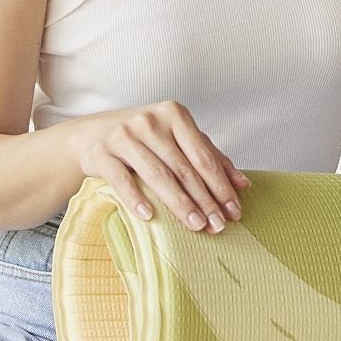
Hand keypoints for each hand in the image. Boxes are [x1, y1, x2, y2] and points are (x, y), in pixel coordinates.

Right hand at [70, 100, 249, 233]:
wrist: (96, 134)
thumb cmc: (148, 141)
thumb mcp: (180, 142)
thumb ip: (212, 159)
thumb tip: (243, 185)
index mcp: (174, 114)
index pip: (203, 156)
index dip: (220, 186)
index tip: (234, 211)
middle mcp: (149, 121)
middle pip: (183, 168)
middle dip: (204, 200)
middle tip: (218, 225)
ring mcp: (123, 135)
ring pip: (157, 175)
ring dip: (179, 204)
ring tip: (196, 226)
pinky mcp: (101, 153)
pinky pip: (121, 179)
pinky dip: (136, 198)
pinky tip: (149, 216)